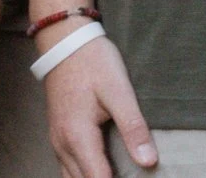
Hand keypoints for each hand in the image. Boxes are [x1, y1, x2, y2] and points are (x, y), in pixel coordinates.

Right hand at [44, 35, 154, 177]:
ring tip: (122, 173)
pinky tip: (103, 168)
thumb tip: (148, 162)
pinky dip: (85, 173)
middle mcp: (63, 145)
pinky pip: (69, 167)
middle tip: (133, 174)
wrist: (65, 41)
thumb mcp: (119, 90)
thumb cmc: (93, 62)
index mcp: (78, 137)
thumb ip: (133, 127)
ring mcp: (57, 141)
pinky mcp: (58, 135)